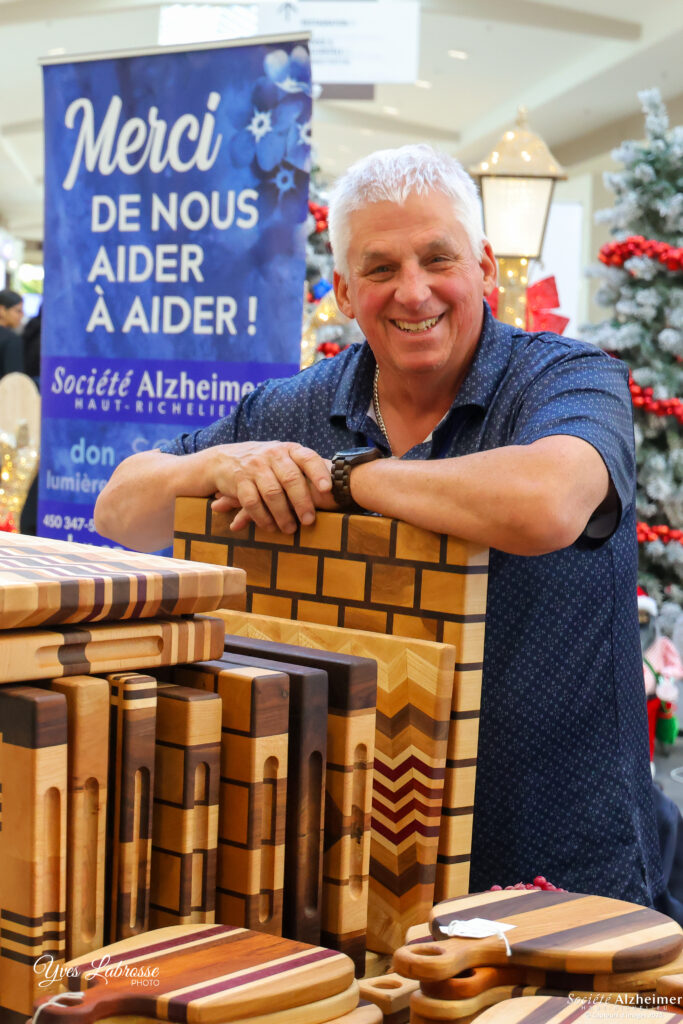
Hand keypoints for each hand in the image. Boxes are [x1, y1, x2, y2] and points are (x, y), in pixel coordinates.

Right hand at [207, 441, 332, 532]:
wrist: (224, 459)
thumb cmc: (265, 463)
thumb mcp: (283, 457)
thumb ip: (302, 468)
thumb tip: (335, 489)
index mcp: (289, 449)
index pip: (307, 458)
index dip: (318, 473)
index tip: (327, 490)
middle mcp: (272, 455)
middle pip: (291, 479)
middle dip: (302, 503)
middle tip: (309, 521)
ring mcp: (254, 467)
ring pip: (272, 493)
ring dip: (283, 515)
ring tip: (291, 529)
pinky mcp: (239, 481)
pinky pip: (252, 502)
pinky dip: (262, 518)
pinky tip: (270, 528)